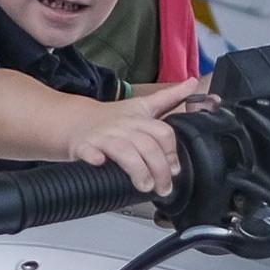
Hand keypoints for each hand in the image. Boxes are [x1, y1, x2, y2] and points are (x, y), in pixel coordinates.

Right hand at [67, 80, 196, 195]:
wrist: (76, 121)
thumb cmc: (113, 118)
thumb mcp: (142, 106)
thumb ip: (169, 97)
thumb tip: (193, 82)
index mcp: (139, 118)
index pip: (162, 132)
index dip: (171, 152)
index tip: (174, 169)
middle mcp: (123, 126)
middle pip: (147, 145)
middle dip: (159, 169)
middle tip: (163, 187)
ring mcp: (103, 136)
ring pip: (124, 151)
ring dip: (137, 170)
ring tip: (145, 186)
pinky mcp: (83, 146)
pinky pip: (88, 151)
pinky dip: (93, 156)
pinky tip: (100, 162)